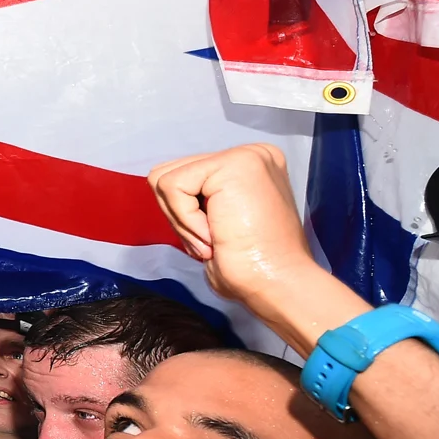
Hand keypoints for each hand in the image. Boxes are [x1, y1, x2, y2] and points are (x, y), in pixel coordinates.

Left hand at [148, 143, 318, 311]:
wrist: (276, 284)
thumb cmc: (248, 265)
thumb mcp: (214, 220)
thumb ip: (196, 196)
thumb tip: (161, 183)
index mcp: (248, 166)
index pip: (182, 176)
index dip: (183, 216)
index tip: (214, 240)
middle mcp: (251, 153)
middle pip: (168, 174)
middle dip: (178, 216)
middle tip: (212, 242)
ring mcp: (244, 155)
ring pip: (164, 179)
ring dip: (181, 220)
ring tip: (214, 239)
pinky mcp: (232, 164)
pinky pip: (172, 187)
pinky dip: (185, 220)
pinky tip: (216, 235)